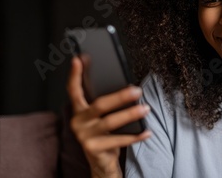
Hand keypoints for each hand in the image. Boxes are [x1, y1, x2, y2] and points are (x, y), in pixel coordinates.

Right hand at [67, 57, 150, 177]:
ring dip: (131, 114)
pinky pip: (119, 140)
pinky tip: (147, 131)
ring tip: (146, 109)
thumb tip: (128, 88)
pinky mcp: (94, 148)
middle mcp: (79, 122)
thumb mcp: (100, 117)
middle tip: (138, 91)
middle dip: (120, 96)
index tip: (78, 59)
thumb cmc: (103, 133)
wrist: (100, 161)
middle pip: (100, 105)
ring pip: (111, 121)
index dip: (75, 75)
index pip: (74, 90)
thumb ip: (105, 104)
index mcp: (79, 111)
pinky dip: (136, 136)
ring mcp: (85, 136)